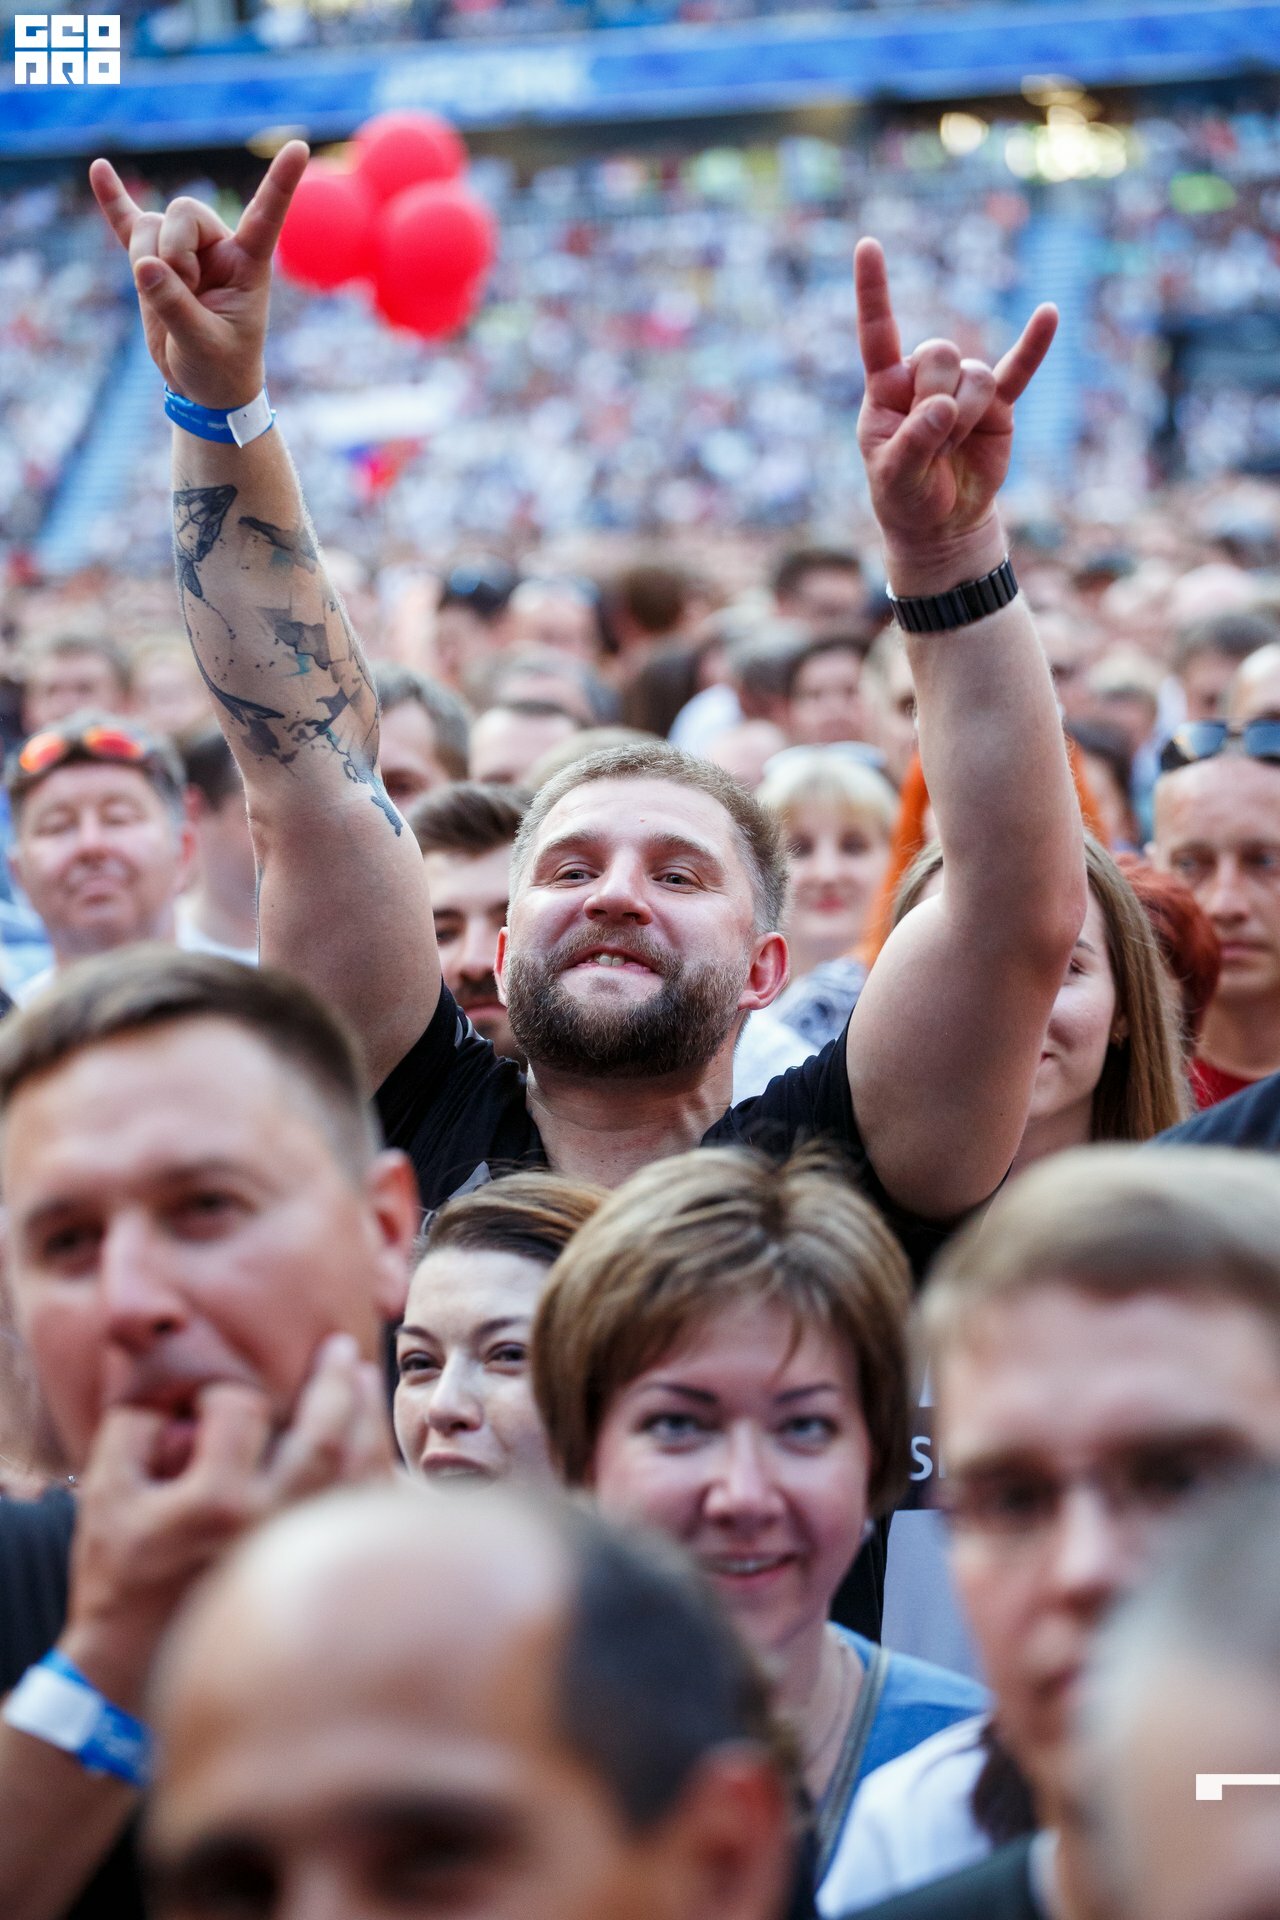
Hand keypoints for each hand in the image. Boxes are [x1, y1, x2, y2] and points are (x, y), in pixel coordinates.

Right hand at [60, 1333, 390, 1709]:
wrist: (134, 1668)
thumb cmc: (119, 1576)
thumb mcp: (105, 1496)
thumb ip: (135, 1428)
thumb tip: (179, 1387)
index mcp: (215, 1503)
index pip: (241, 1411)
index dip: (224, 1391)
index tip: (213, 1399)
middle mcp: (270, 1525)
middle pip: (324, 1437)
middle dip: (336, 1383)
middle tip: (341, 1347)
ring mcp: (301, 1552)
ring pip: (359, 1472)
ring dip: (367, 1418)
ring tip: (365, 1378)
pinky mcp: (316, 1573)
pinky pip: (366, 1512)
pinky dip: (376, 1470)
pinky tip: (372, 1442)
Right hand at [88, 142, 309, 410]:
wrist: (203, 388)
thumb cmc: (219, 368)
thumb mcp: (203, 345)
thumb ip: (176, 307)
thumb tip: (144, 266)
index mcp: (249, 264)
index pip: (266, 216)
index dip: (281, 183)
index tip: (300, 146)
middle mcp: (219, 248)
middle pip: (185, 212)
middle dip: (172, 249)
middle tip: (183, 290)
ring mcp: (185, 252)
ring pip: (153, 225)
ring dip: (147, 257)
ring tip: (165, 297)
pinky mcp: (155, 263)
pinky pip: (131, 225)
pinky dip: (114, 202)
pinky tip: (99, 169)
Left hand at [854, 237, 1056, 590]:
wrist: (944, 524)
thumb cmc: (907, 497)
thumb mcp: (896, 478)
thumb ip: (914, 442)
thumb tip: (943, 407)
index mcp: (887, 386)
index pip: (878, 332)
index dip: (874, 291)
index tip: (867, 245)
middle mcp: (924, 377)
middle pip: (939, 353)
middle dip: (938, 404)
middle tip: (934, 444)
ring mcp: (963, 386)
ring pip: (974, 377)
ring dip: (967, 419)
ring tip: (954, 448)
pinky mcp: (998, 404)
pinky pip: (1017, 371)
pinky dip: (1033, 347)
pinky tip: (1049, 315)